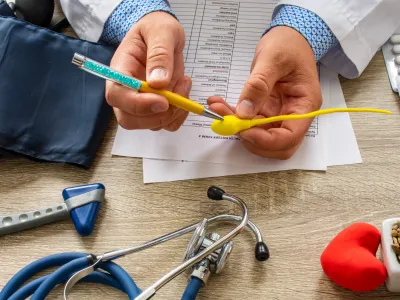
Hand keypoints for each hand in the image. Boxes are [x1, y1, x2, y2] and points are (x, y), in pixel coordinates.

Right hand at [105, 12, 191, 131]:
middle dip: (158, 115)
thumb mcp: (162, 31)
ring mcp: (141, 102)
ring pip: (151, 125)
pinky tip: (184, 93)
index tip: (163, 101)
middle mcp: (126, 91)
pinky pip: (166, 124)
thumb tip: (158, 82)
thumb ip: (160, 54)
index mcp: (120, 70)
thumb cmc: (156, 28)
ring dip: (174, 112)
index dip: (138, 105)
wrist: (162, 33)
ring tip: (184, 84)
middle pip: (129, 119)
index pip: (117, 96)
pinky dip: (179, 115)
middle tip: (179, 94)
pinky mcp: (156, 108)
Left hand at [209, 26, 321, 158]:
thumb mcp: (273, 59)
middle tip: (229, 122)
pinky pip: (249, 122)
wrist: (288, 37)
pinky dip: (233, 117)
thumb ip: (258, 85)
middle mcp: (293, 114)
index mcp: (305, 105)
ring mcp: (279, 114)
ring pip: (258, 135)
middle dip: (251, 138)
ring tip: (218, 108)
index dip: (267, 140)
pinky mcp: (265, 111)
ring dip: (237, 128)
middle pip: (276, 144)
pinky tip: (218, 104)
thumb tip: (244, 112)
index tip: (244, 131)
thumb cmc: (288, 44)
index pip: (290, 136)